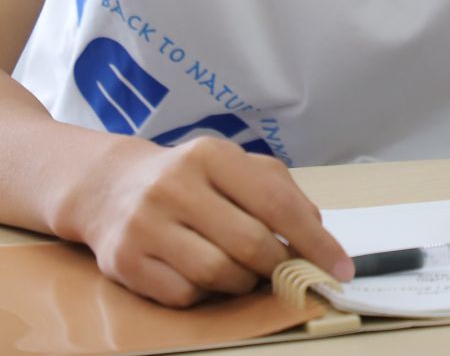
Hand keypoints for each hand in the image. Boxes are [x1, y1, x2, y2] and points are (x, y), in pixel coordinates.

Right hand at [64, 136, 352, 307]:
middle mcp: (175, 184)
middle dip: (279, 266)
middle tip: (287, 273)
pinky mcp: (126, 260)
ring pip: (218, 274)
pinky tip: (200, 275)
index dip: (315, 241)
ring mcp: (146, 223)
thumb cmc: (188, 179)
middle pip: (250, 244)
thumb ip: (279, 190)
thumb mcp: (234, 166)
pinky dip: (204, 293)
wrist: (110, 186)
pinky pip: (185, 294)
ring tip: (241, 270)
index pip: (276, 204)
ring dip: (242, 282)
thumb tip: (317, 232)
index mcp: (211, 155)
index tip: (339, 267)